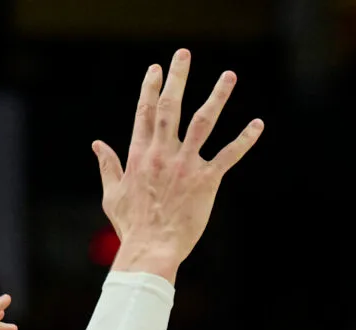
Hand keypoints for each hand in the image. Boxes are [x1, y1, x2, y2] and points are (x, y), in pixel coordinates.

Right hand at [93, 50, 263, 281]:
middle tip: (184, 54)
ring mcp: (185, 164)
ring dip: (217, 96)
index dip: (150, 87)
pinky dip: (245, 139)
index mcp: (139, 153)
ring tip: (229, 76)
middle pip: (170, 106)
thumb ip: (108, 165)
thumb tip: (97, 144)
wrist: (151, 248)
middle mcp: (162, 152)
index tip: (156, 68)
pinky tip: (257, 124)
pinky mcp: (206, 181)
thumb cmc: (131, 226)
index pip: (144, 111)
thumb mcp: (112, 193)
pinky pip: (229, 155)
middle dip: (178, 77)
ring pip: (203, 122)